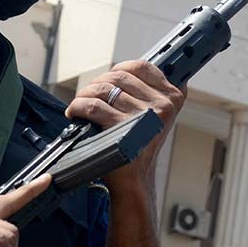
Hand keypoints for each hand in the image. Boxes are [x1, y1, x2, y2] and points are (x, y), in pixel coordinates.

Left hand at [64, 60, 184, 191]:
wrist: (134, 179)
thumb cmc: (139, 147)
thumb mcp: (154, 118)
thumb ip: (149, 93)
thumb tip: (128, 71)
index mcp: (172, 98)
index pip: (143, 67)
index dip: (120, 68)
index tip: (109, 77)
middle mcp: (162, 105)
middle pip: (119, 76)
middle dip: (98, 83)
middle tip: (88, 94)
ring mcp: (144, 115)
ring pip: (104, 89)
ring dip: (85, 94)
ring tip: (79, 103)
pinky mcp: (123, 126)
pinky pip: (93, 106)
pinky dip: (78, 106)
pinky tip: (75, 112)